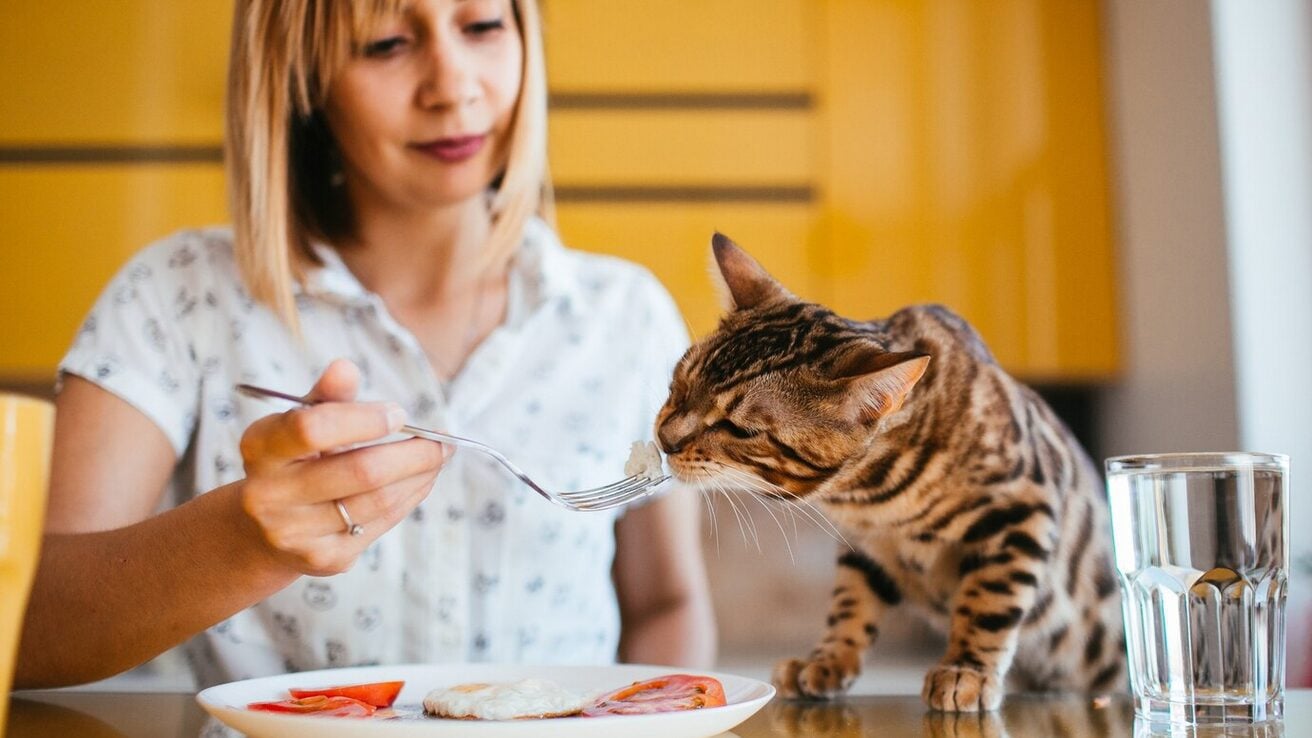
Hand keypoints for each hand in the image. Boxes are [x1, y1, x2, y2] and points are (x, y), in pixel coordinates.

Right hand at [237, 359, 447, 575]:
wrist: (262, 529)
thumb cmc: (293, 460)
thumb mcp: (300, 422)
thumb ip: (326, 397)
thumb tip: (345, 367)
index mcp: (261, 447)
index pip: (313, 428)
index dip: (364, 419)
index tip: (399, 414)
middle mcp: (269, 494)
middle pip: (361, 471)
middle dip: (414, 453)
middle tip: (442, 439)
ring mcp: (295, 532)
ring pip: (378, 500)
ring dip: (420, 475)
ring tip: (438, 457)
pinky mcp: (324, 558)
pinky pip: (381, 523)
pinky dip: (410, 498)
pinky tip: (421, 481)